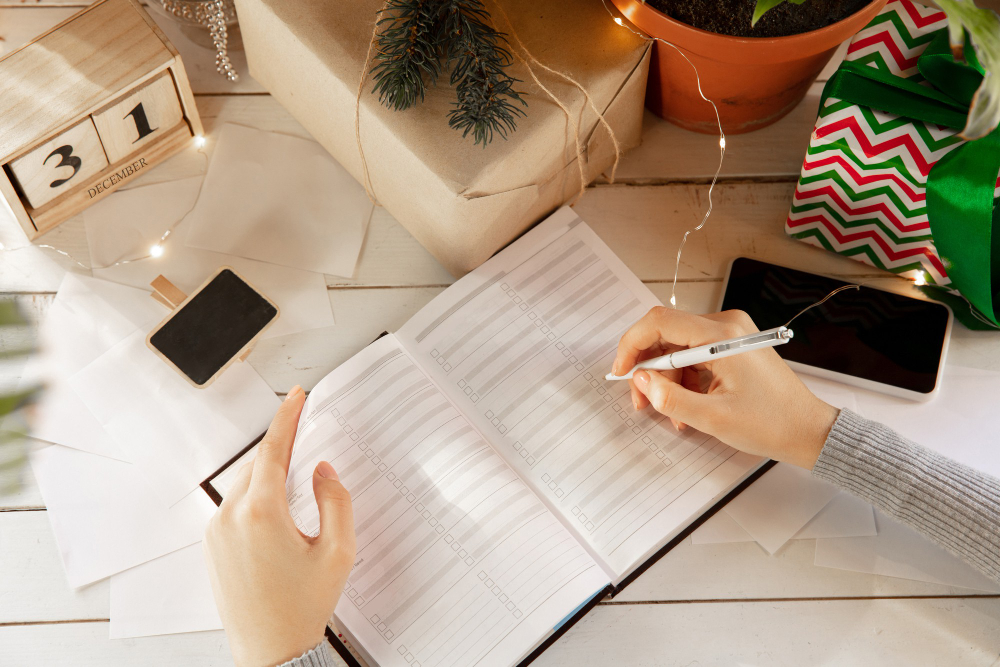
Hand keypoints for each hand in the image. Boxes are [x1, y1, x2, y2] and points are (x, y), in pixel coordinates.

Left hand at [204, 386, 355, 666]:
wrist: (271, 652)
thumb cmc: (303, 607)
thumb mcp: (337, 551)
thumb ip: (335, 500)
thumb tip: (321, 470)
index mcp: (261, 513)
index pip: (273, 450)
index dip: (287, 418)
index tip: (295, 397)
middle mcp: (230, 517)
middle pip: (258, 466)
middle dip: (281, 451)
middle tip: (305, 438)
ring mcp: (216, 533)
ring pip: (244, 486)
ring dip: (269, 477)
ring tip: (297, 484)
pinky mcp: (212, 547)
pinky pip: (234, 507)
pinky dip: (256, 498)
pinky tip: (278, 513)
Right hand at [611, 308, 838, 468]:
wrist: (808, 431)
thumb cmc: (771, 423)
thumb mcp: (712, 418)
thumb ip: (669, 398)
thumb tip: (640, 380)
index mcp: (722, 335)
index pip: (659, 322)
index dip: (632, 345)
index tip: (621, 371)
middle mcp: (726, 326)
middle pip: (667, 335)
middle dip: (648, 369)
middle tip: (641, 399)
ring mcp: (731, 335)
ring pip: (678, 348)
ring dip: (667, 380)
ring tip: (671, 412)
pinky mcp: (733, 347)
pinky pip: (694, 356)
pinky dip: (684, 380)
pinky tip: (687, 407)